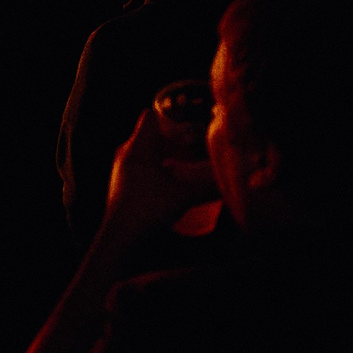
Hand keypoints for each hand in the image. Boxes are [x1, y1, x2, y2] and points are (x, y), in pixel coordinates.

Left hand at [100, 107, 218, 240]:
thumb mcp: (184, 196)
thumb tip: (231, 181)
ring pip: (145, 150)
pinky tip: (172, 181)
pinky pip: (141, 164)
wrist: (121, 235)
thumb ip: (209, 187)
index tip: (190, 123)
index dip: (170, 116)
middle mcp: (126, 152)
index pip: (150, 117)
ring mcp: (121, 167)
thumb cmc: (149, 208)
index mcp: (138, 146)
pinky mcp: (122, 182)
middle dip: (172, 138)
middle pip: (149, 134)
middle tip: (194, 146)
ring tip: (186, 163)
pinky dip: (157, 166)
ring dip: (165, 154)